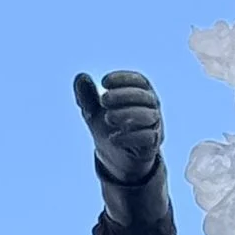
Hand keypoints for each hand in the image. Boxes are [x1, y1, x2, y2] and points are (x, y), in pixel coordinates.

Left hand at [73, 68, 165, 191]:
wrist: (115, 157)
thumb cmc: (107, 126)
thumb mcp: (93, 111)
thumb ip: (87, 95)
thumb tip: (80, 77)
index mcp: (140, 93)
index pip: (139, 81)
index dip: (123, 78)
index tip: (104, 82)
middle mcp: (151, 108)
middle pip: (145, 97)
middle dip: (124, 96)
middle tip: (103, 99)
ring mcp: (154, 126)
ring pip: (149, 116)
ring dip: (128, 115)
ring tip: (108, 117)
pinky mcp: (152, 145)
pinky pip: (148, 138)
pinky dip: (130, 137)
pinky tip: (113, 138)